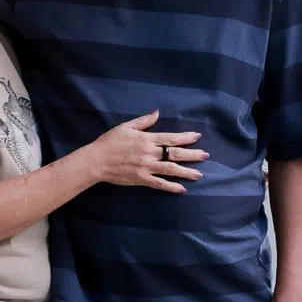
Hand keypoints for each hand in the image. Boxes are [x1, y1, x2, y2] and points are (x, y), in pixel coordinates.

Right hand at [87, 111, 207, 192]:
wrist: (96, 160)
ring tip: (199, 174)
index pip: (171, 138)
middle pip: (175, 154)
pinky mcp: (141, 179)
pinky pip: (159, 184)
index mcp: (147, 139)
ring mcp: (146, 167)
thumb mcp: (126, 127)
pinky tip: (182, 189)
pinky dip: (171, 187)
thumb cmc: (110, 142)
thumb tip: (157, 112)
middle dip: (192, 155)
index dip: (186, 138)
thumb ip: (144, 121)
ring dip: (186, 172)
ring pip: (170, 170)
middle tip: (205, 155)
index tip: (197, 137)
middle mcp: (149, 153)